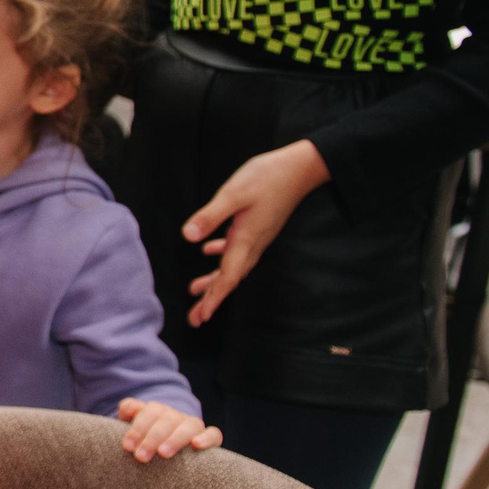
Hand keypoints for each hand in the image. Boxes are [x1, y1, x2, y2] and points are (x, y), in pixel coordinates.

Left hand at [116, 398, 222, 462]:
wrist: (162, 451)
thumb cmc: (143, 441)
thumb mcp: (130, 425)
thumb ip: (128, 411)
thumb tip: (132, 407)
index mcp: (158, 411)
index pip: (150, 411)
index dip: (138, 428)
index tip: (128, 447)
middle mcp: (177, 416)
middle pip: (167, 420)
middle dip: (152, 438)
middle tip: (140, 456)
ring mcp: (193, 426)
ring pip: (189, 425)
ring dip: (175, 439)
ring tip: (163, 453)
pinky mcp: (210, 438)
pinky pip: (214, 434)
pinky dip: (207, 438)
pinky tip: (196, 445)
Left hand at [181, 138, 329, 326]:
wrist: (299, 168)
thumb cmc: (267, 178)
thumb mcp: (233, 194)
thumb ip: (210, 216)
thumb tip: (188, 237)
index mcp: (245, 240)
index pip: (228, 276)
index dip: (214, 298)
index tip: (202, 317)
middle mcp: (253, 244)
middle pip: (230, 278)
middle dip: (212, 298)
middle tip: (196, 319)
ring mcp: (257, 236)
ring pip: (233, 266)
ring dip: (215, 281)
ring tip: (196, 291)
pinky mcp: (257, 226)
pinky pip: (237, 249)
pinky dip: (221, 255)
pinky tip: (208, 251)